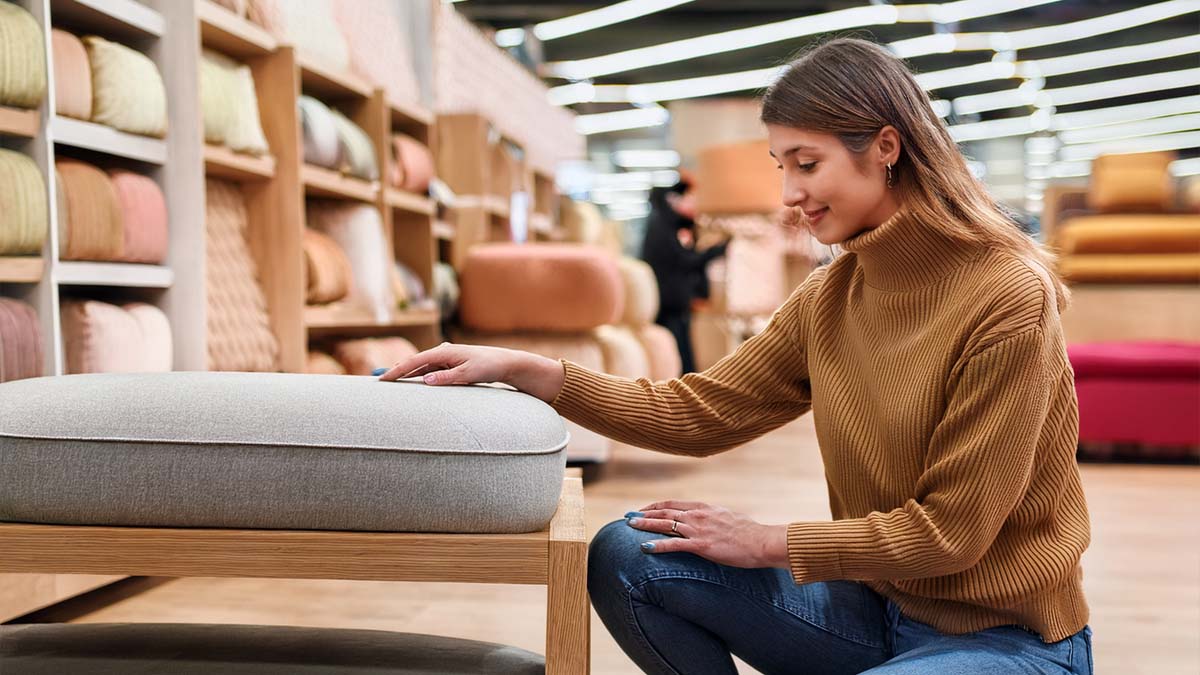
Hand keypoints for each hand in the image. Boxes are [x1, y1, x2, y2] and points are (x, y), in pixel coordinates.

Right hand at [378, 342, 565, 402]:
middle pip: (414, 363)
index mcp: (444, 352)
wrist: (505, 363)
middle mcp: (442, 352)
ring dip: (406, 374)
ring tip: (389, 383)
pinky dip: (418, 376)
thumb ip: (446, 377)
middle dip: (396, 371)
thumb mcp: (468, 374)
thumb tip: (425, 380)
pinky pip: (429, 371)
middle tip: (378, 381)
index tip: (382, 379)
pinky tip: (410, 382)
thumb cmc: (488, 366)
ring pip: (420, 367)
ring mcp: (445, 358)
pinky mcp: (450, 365)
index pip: (414, 361)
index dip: (397, 370)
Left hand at [624, 500, 789, 568]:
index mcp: (704, 507)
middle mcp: (698, 515)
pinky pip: (674, 544)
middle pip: (664, 511)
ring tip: (629, 526)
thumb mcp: (728, 518)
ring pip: (665, 524)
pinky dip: (658, 545)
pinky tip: (645, 547)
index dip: (655, 506)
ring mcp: (698, 529)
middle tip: (627, 516)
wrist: (762, 541)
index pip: (673, 503)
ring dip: (645, 525)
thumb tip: (708, 521)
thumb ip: (713, 518)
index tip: (643, 509)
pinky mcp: (701, 545)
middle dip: (644, 513)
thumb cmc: (749, 533)